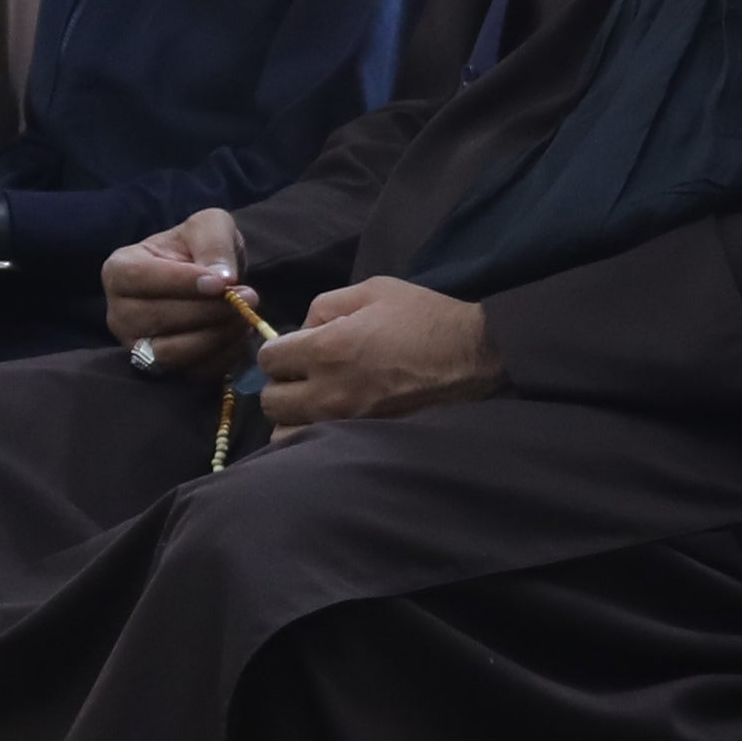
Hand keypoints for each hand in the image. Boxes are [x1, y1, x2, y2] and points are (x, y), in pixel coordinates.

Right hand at [105, 209, 257, 372]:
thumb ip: (213, 243)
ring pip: (172, 352)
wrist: (209, 279)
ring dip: (216, 335)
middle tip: (248, 297)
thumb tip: (222, 278)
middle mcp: (119, 313)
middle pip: (156, 318)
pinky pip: (191, 373)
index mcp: (119, 270)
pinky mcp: (163, 372)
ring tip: (244, 315)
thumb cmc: (200, 247)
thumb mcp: (210, 226)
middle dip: (208, 310)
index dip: (180, 282)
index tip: (222, 282)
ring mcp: (137, 347)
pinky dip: (222, 356)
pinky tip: (239, 334)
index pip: (138, 278)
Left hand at [243, 276, 496, 432]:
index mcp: (326, 349)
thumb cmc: (424, 318)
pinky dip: (315, 439)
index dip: (279, 350)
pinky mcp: (364, 443)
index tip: (297, 348)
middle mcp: (327, 392)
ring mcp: (345, 423)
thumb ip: (325, 306)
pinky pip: (318, 449)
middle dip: (282, 385)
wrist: (473, 358)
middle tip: (305, 377)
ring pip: (285, 435)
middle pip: (269, 401)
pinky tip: (333, 423)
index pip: (268, 359)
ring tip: (315, 405)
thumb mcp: (374, 290)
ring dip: (294, 418)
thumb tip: (302, 331)